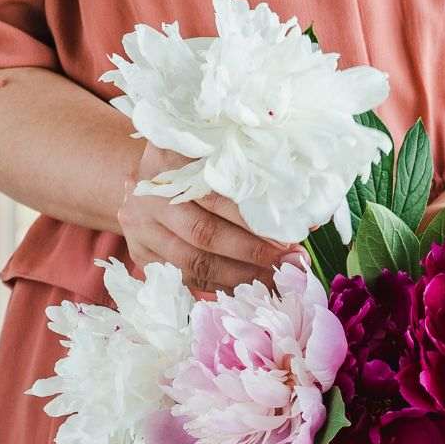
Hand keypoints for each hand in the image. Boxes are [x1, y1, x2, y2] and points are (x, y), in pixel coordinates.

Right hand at [118, 145, 299, 291]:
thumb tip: (304, 217)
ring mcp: (140, 227)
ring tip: (275, 281)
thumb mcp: (213, 154)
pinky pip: (186, 277)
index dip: (253, 220)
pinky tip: (249, 289)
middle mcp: (150, 194)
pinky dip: (221, 286)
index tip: (289, 235)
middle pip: (205, 233)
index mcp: (169, 158)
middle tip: (289, 263)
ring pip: (194, 262)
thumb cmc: (193, 163)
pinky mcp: (140, 254)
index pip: (216, 195)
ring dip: (240, 276)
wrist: (145, 179)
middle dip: (252, 252)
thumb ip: (249, 178)